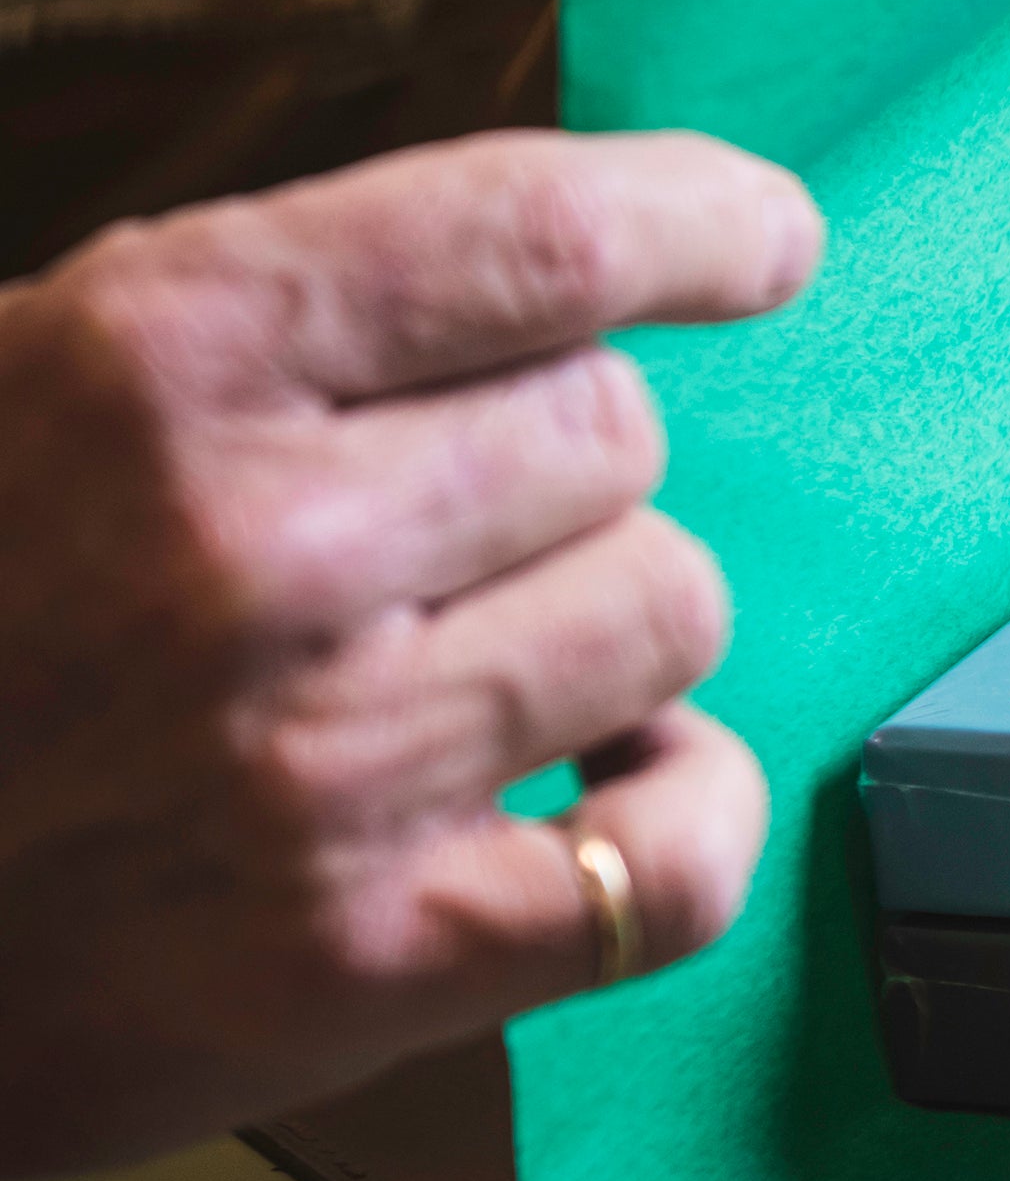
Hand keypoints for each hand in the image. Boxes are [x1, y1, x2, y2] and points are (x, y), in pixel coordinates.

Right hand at [0, 133, 818, 1179]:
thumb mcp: (20, 384)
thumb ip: (259, 324)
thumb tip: (555, 279)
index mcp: (152, 358)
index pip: (532, 241)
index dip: (691, 222)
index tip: (764, 236)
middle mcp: (256, 550)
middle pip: (612, 432)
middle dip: (558, 469)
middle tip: (439, 529)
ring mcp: (324, 765)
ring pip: (667, 611)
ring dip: (605, 626)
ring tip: (472, 659)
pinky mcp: (372, 958)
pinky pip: (681, 859)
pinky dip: (683, 810)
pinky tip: (603, 787)